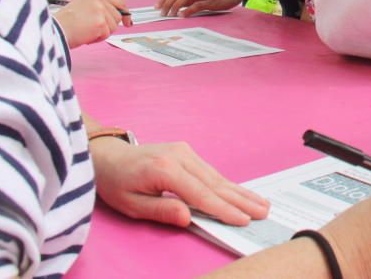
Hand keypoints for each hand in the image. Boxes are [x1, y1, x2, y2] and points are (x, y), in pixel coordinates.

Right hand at [52, 0, 130, 47]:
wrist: (55, 29)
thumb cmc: (66, 21)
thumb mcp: (85, 6)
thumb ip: (101, 8)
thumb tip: (122, 18)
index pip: (119, 2)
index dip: (125, 14)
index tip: (128, 22)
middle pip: (117, 16)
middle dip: (108, 26)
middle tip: (92, 29)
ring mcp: (100, 10)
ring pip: (114, 27)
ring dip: (102, 33)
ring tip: (86, 31)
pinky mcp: (100, 23)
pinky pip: (107, 35)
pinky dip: (97, 39)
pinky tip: (85, 35)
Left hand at [89, 138, 269, 226]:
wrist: (107, 155)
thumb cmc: (115, 182)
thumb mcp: (131, 204)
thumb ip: (161, 210)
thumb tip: (187, 217)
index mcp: (165, 170)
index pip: (201, 195)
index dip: (224, 209)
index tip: (244, 219)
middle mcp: (180, 156)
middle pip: (216, 183)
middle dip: (241, 199)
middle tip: (264, 211)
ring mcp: (185, 151)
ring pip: (217, 176)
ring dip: (239, 191)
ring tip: (261, 203)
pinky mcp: (186, 151)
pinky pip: (210, 171)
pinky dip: (227, 184)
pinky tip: (240, 193)